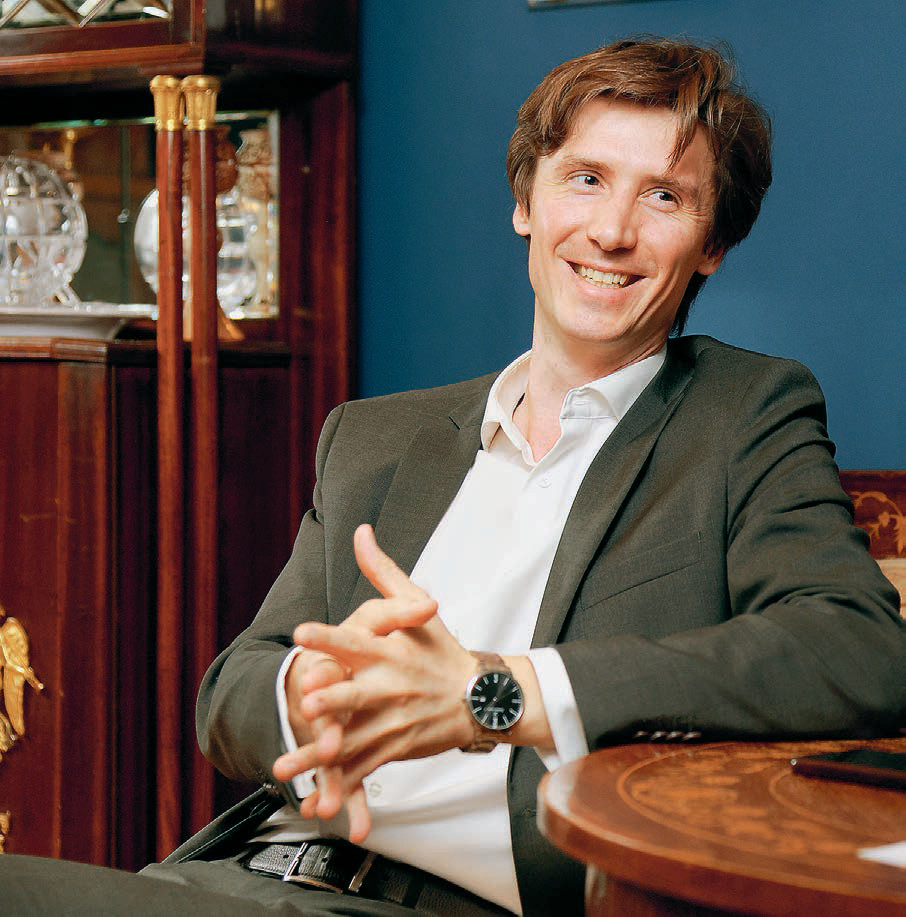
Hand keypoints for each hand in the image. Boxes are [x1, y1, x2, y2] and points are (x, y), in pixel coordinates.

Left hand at [283, 524, 475, 821]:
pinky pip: (366, 767)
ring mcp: (395, 720)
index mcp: (392, 651)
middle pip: (359, 693)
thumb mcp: (417, 606)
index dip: (330, 635)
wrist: (482, 697)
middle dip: (334, 699)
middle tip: (307, 701)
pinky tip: (315, 798)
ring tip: (285, 767)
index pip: (358, 640)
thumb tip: (361, 532)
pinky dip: (341, 784)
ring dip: (320, 755)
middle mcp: (392, 686)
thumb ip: (382, 572)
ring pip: (353, 739)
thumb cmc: (442, 649)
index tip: (303, 632)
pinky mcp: (398, 747)